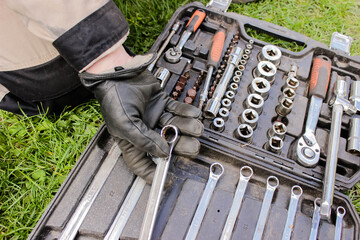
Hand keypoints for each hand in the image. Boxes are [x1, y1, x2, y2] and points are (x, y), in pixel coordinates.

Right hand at [80, 53, 203, 183]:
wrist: (119, 72)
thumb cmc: (114, 98)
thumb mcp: (125, 124)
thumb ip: (144, 140)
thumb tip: (163, 153)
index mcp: (132, 141)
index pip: (143, 164)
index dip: (155, 174)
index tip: (168, 180)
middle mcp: (146, 131)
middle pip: (167, 145)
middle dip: (182, 146)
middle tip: (193, 146)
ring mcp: (156, 117)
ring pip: (176, 127)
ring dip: (188, 128)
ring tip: (196, 127)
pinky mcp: (163, 103)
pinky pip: (178, 111)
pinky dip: (187, 113)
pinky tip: (193, 114)